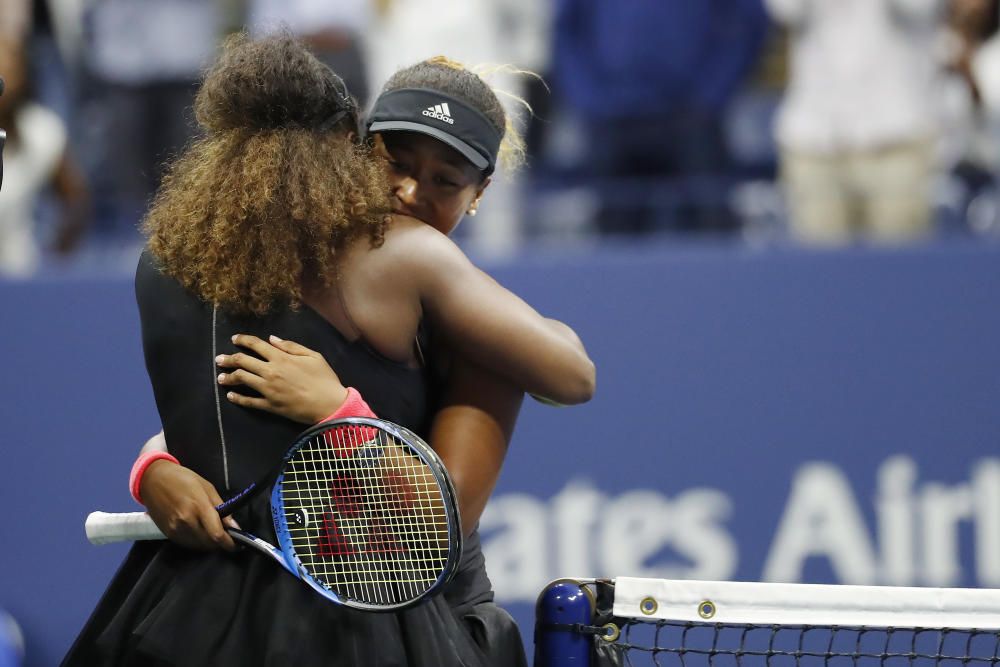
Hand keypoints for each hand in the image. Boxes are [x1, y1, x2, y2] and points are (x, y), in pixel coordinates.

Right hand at [141, 460, 238, 550]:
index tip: (238, 544)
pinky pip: (187, 544)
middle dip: (221, 544)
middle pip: (209, 543)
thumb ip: (221, 508)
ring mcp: (175, 529)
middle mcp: (186, 521)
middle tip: (228, 539)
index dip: (229, 543)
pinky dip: (198, 543)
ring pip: (199, 546)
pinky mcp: (168, 534)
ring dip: (210, 545)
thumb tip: (234, 526)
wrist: (153, 480)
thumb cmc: (183, 479)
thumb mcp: (207, 487)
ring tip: (215, 535)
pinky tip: (201, 535)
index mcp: (199, 506)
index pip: (217, 534)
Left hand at [217, 334, 348, 423]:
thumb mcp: (313, 356)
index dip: (243, 340)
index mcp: (281, 358)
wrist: (329, 404)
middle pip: (243, 362)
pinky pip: (249, 401)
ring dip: (229, 377)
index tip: (234, 339)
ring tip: (220, 377)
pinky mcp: (270, 405)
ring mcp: (268, 389)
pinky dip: (238, 398)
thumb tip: (272, 339)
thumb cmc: (324, 378)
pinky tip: (231, 396)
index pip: (256, 345)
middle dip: (228, 359)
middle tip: (219, 359)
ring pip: (242, 380)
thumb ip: (291, 346)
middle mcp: (271, 372)